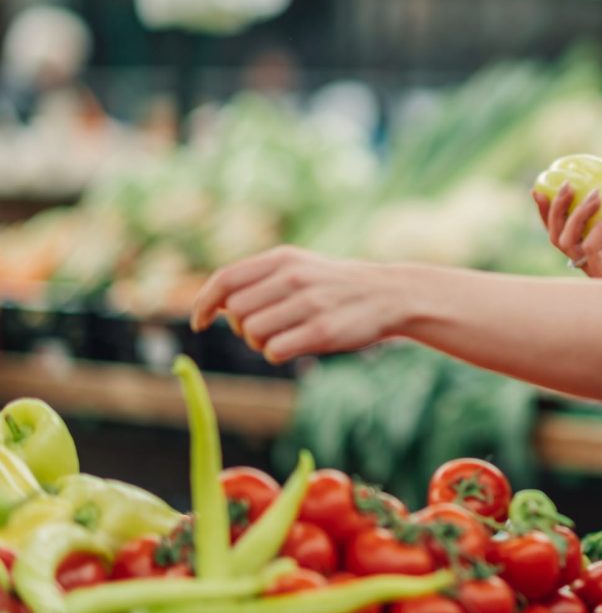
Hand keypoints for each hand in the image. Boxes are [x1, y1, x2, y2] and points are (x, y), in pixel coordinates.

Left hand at [189, 246, 406, 363]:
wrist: (390, 294)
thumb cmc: (336, 285)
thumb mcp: (300, 266)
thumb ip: (261, 278)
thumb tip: (218, 304)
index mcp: (284, 258)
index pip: (226, 279)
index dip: (204, 303)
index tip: (199, 322)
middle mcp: (294, 277)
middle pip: (236, 312)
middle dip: (241, 327)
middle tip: (263, 329)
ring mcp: (309, 303)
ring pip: (252, 333)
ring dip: (260, 342)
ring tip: (285, 336)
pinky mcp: (322, 331)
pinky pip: (274, 351)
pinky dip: (278, 354)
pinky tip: (296, 346)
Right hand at [534, 183, 601, 279]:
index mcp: (595, 248)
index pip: (561, 230)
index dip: (546, 212)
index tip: (539, 187)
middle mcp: (590, 261)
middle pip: (555, 237)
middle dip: (555, 209)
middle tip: (565, 185)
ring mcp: (595, 270)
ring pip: (566, 242)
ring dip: (577, 214)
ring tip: (596, 195)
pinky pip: (590, 248)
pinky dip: (601, 227)